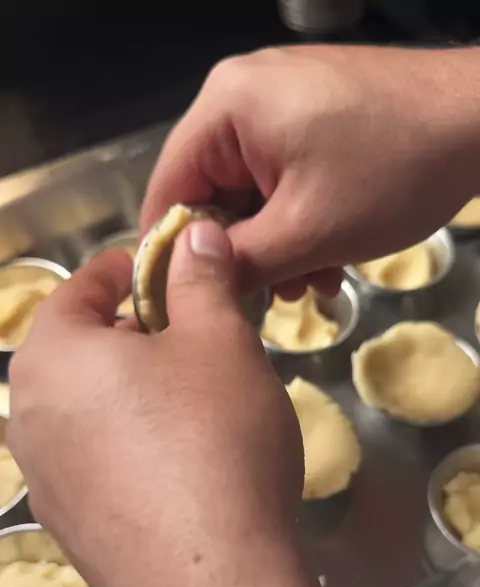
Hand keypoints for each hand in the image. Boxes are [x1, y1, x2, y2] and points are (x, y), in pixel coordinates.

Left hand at [8, 222, 302, 586]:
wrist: (211, 584)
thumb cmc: (214, 442)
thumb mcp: (220, 341)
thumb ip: (201, 280)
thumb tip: (193, 238)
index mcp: (52, 357)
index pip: (80, 288)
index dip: (129, 269)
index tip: (168, 269)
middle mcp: (29, 419)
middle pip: (81, 353)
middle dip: (136, 337)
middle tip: (197, 340)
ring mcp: (45, 483)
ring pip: (89, 414)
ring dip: (135, 397)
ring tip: (195, 406)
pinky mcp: (72, 532)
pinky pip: (99, 467)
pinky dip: (133, 451)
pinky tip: (182, 468)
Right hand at [142, 45, 478, 296]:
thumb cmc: (394, 170)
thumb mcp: (307, 232)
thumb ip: (238, 263)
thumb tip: (191, 284)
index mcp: (225, 108)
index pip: (167, 189)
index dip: (171, 253)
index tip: (186, 304)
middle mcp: (243, 94)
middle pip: (211, 191)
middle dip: (242, 254)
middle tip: (267, 302)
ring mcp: (281, 100)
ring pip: (252, 191)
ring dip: (277, 246)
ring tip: (311, 284)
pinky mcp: (313, 113)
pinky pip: (282, 176)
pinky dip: (298, 221)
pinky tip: (328, 258)